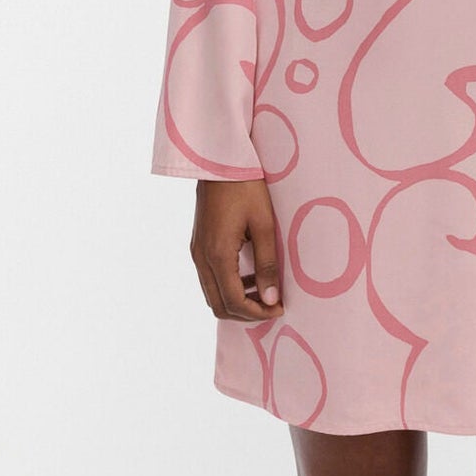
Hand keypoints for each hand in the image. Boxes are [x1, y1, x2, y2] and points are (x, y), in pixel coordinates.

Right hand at [188, 178, 283, 319]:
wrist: (220, 162)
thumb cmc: (245, 189)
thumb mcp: (263, 226)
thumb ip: (267, 265)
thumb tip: (271, 299)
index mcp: (218, 255)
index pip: (234, 302)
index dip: (257, 313)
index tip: (279, 309)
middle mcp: (202, 258)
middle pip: (219, 306)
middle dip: (246, 313)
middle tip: (272, 305)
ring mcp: (196, 253)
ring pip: (212, 295)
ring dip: (236, 301)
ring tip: (263, 290)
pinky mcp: (197, 246)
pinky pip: (209, 279)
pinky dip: (228, 287)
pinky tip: (249, 276)